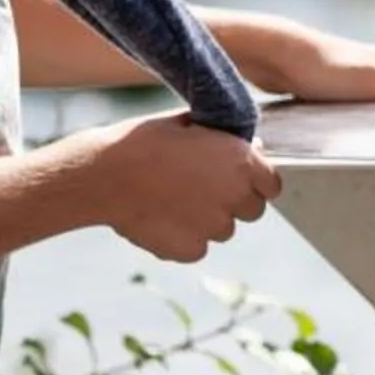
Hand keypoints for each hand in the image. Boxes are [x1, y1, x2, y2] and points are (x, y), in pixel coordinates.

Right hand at [87, 111, 280, 262]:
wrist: (103, 175)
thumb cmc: (143, 142)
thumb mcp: (190, 125)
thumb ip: (225, 140)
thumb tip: (248, 147)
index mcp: (241, 162)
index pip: (272, 185)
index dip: (256, 183)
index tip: (238, 180)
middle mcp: (235, 197)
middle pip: (252, 210)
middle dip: (233, 202)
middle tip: (201, 189)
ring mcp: (214, 227)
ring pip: (223, 230)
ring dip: (207, 220)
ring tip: (173, 201)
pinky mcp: (190, 250)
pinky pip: (197, 247)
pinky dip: (184, 237)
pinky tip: (161, 218)